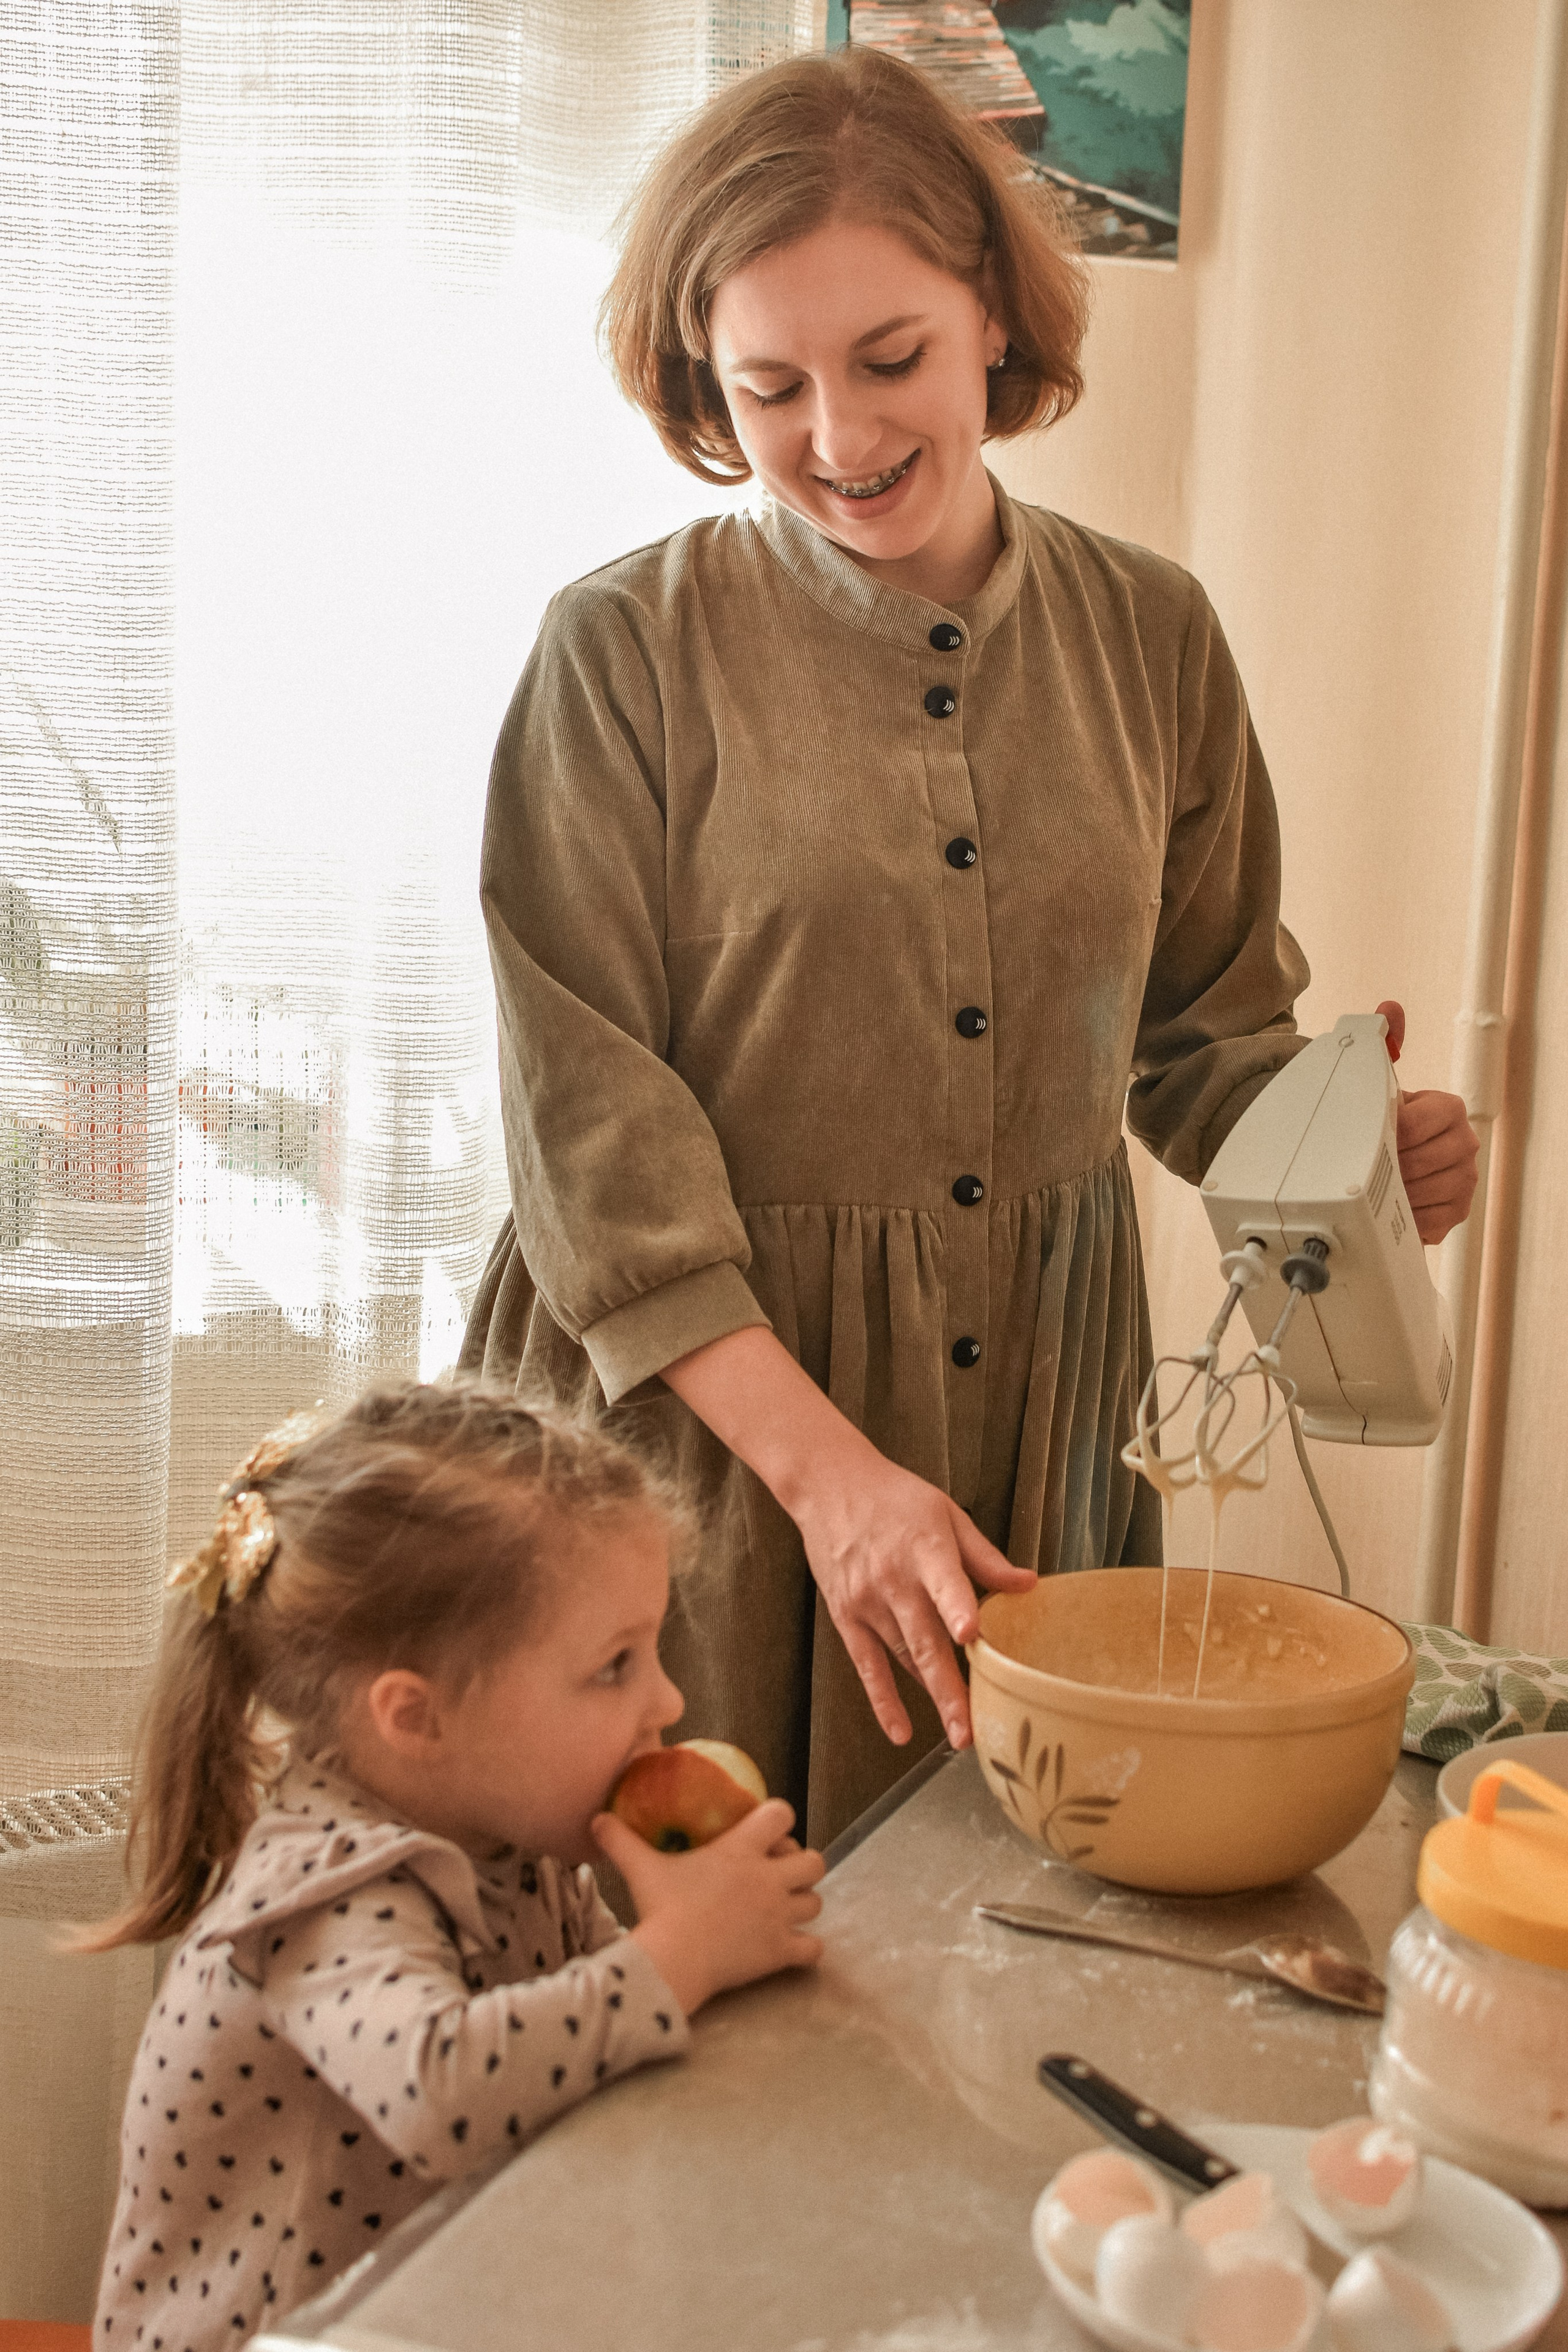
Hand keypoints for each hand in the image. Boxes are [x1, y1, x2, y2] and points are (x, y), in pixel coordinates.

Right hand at [595, 1798, 824, 2016]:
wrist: (673, 1961)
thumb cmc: (661, 1910)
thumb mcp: (640, 1868)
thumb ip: (620, 1840)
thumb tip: (597, 1819)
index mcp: (741, 1850)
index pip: (782, 1814)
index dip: (781, 1819)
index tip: (768, 1833)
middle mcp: (768, 1879)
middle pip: (814, 1860)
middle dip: (803, 1866)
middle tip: (780, 1875)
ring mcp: (779, 1916)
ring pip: (816, 1902)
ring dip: (803, 1905)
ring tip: (783, 1910)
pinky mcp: (780, 1951)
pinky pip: (813, 1947)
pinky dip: (806, 1948)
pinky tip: (790, 1947)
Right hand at [662, 1326, 1035, 1756]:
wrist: (830, 1487)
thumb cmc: (897, 1500)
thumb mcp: (948, 1515)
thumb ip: (985, 1558)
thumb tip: (1029, 1586)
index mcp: (926, 1548)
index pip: (945, 1581)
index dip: (957, 1607)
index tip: (970, 1634)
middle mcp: (894, 1579)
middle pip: (924, 1639)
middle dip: (948, 1687)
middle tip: (969, 1729)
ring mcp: (867, 1601)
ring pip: (902, 1656)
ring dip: (929, 1695)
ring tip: (958, 1733)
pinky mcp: (846, 1615)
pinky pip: (866, 1664)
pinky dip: (882, 1700)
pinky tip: (900, 1731)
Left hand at [1376, 1001, 1479, 1242]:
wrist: (1390, 1160)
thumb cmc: (1385, 1123)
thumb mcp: (1383, 1087)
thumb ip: (1385, 1045)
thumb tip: (1389, 1008)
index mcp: (1449, 1108)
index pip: (1421, 1121)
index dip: (1392, 1132)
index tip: (1373, 1137)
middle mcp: (1465, 1143)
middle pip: (1425, 1161)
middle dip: (1392, 1165)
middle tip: (1369, 1166)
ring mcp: (1464, 1180)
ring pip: (1428, 1193)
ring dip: (1396, 1194)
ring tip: (1378, 1187)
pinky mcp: (1456, 1213)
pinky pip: (1430, 1223)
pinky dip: (1407, 1219)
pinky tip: (1393, 1210)